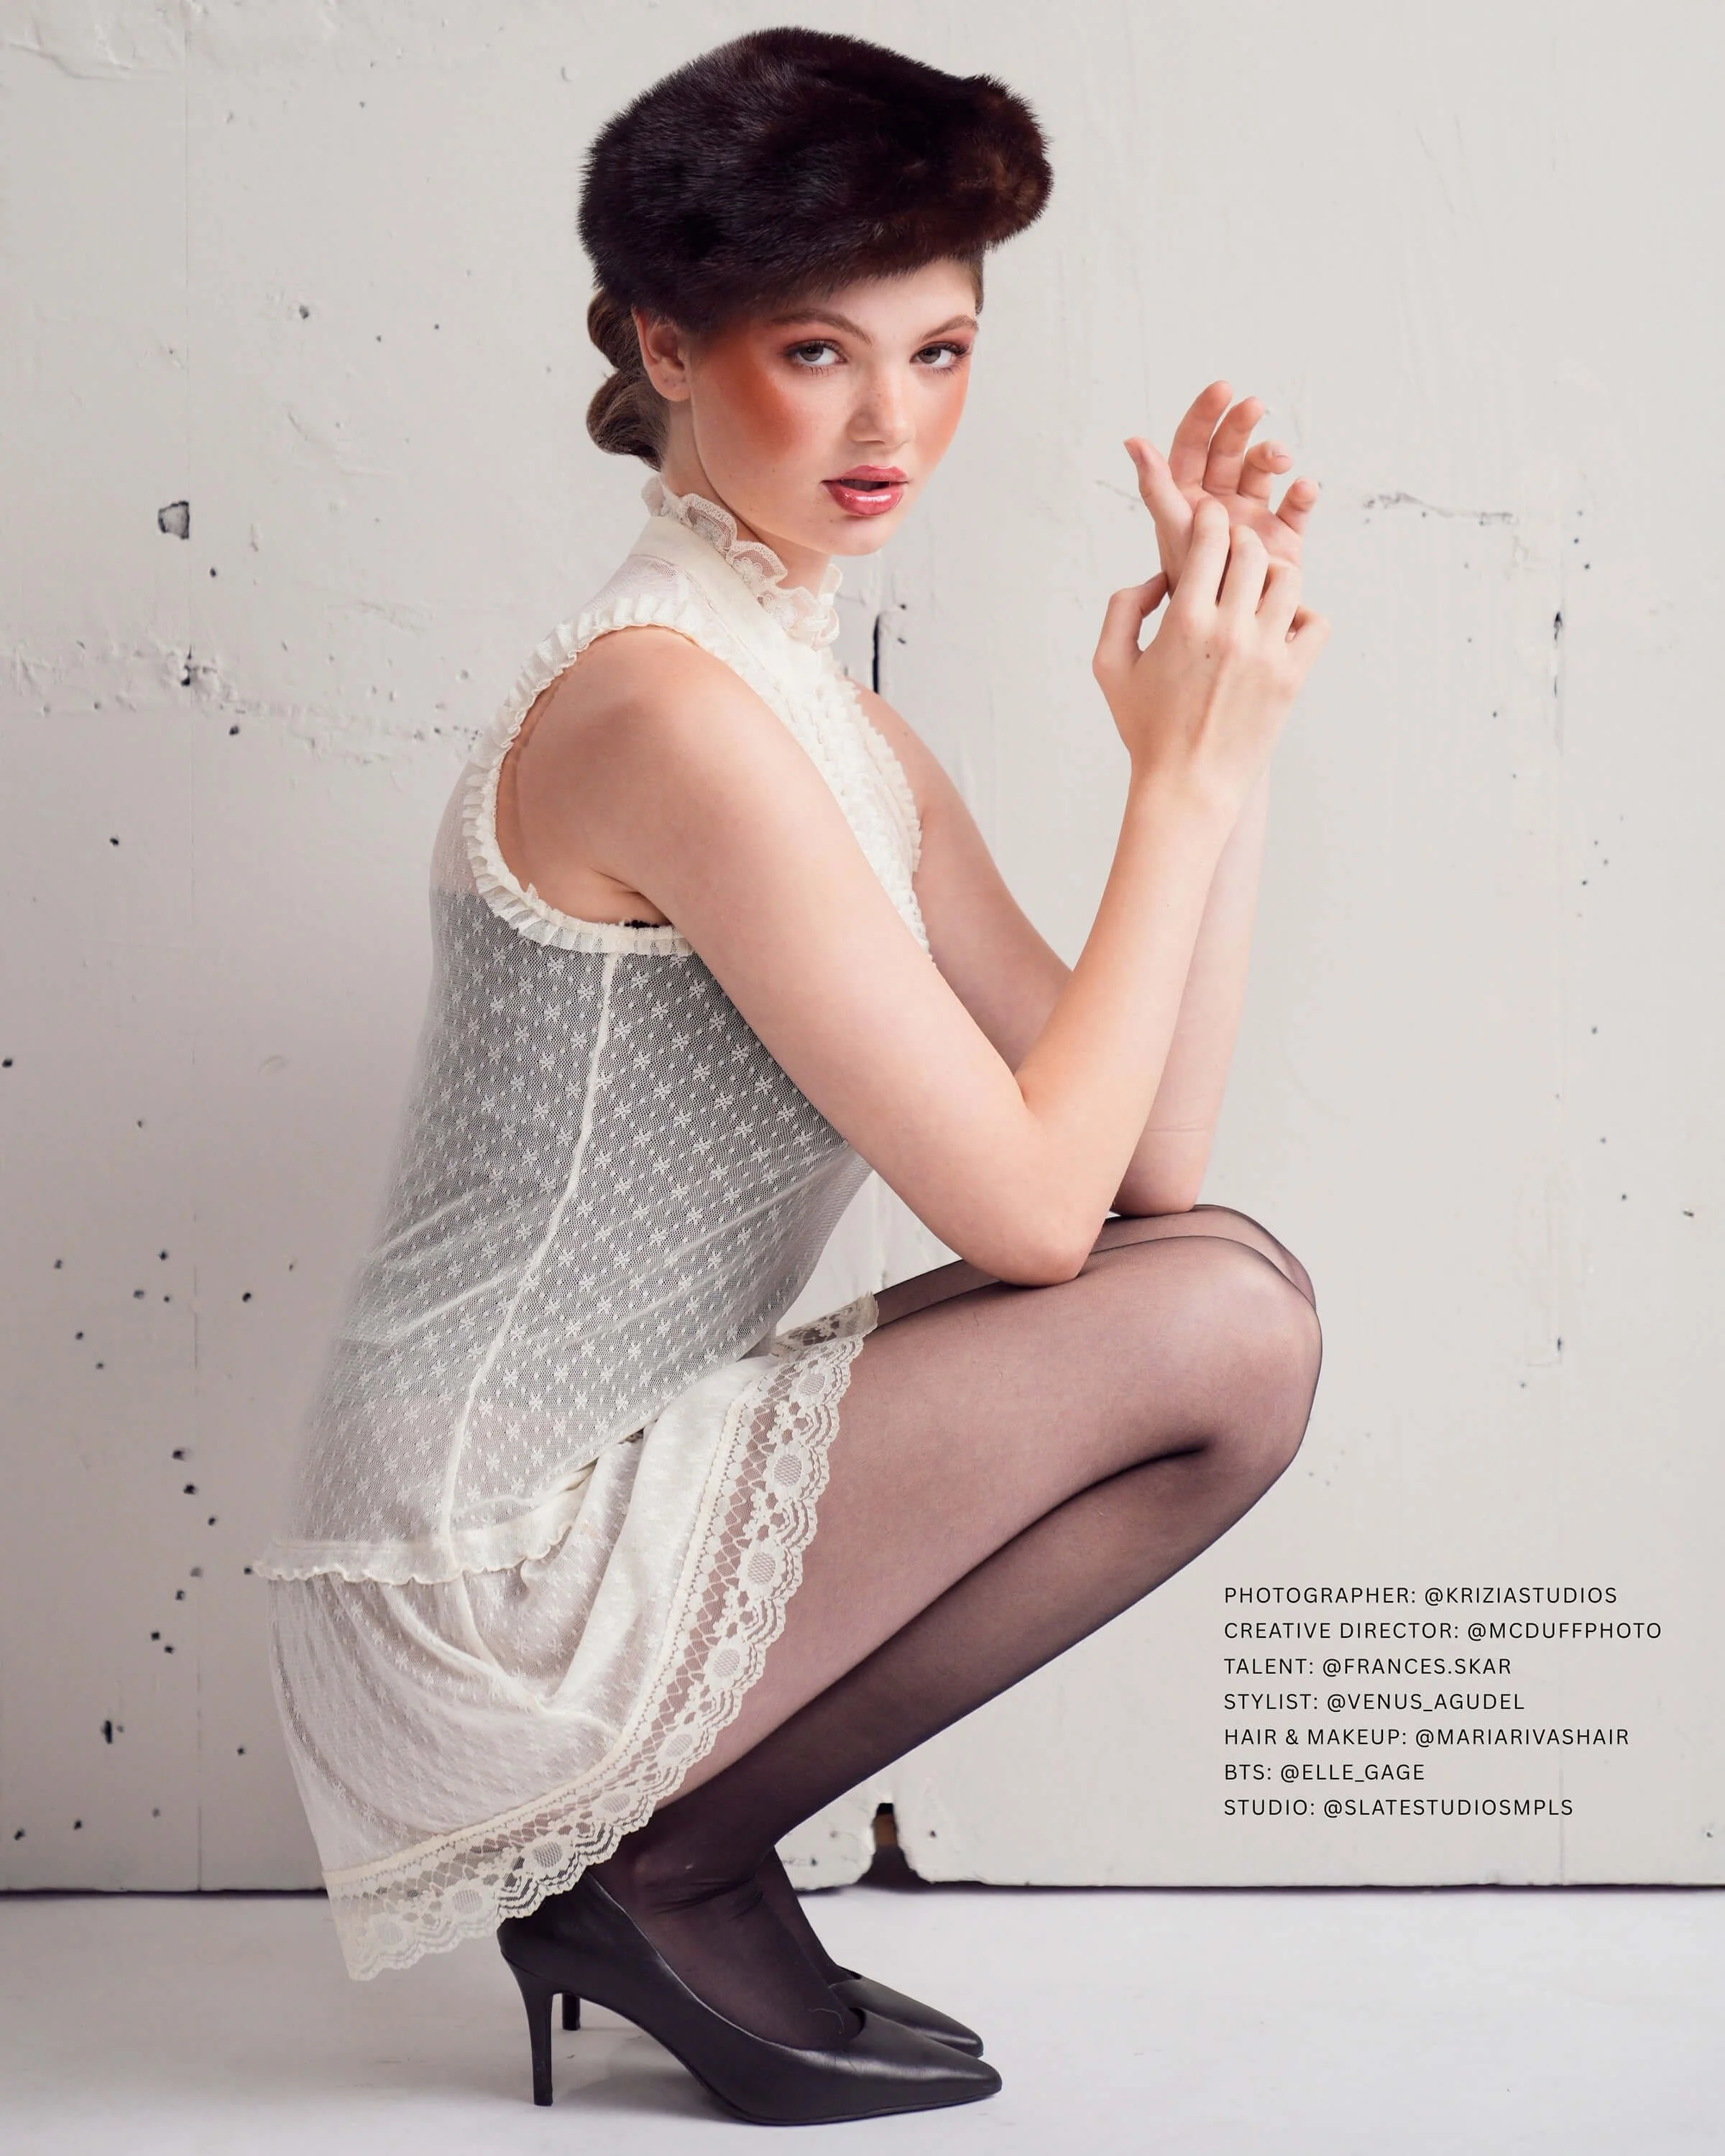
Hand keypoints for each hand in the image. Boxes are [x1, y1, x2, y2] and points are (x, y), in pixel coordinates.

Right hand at [1093, 497, 1328, 813]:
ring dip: (1273, 576)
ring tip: (1258, 589)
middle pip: (1252, 553)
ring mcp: (1266, 655)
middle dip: (1241, 542)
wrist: (1186, 788)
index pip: (1210, 540)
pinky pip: (1316, 624)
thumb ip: (1123, 609)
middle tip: (1232, 552)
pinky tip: (1280, 628)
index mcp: (1184, 621)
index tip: (1208, 520)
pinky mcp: (1292, 679)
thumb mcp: (1110, 667)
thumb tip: (1158, 578)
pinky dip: (1303, 617)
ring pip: (1288, 581)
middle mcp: (1229, 632)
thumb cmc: (1145, 728)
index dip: (1210, 520)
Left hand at [1124, 381, 1318, 594]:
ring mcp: (1252, 519)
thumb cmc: (1191, 589)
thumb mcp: (1174, 531)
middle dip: (1241, 424)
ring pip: (1263, 470)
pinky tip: (1301, 488)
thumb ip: (1157, 487)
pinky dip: (1301, 495)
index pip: (1193, 444)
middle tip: (1253, 407)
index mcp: (1186, 498)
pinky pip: (1295, 509)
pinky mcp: (1282, 541)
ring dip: (1271, 455)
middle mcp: (1219, 503)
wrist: (1224, 641)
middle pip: (1230, 449)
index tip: (1223, 389)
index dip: (1205, 414)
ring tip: (1278, 459)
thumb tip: (1132, 440)